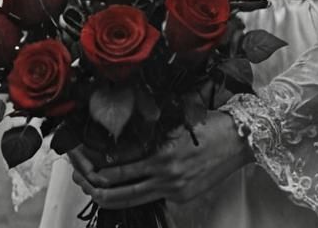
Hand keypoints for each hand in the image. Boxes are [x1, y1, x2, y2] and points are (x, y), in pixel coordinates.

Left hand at [69, 111, 251, 208]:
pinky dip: (131, 192)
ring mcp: (173, 189)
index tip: (81, 154)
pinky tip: (120, 186)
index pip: (119, 159)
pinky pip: (150, 196)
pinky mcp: (181, 197)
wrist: (241, 140)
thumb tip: (121, 139)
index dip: (96, 158)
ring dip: (106, 193)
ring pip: (129, 197)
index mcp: (162, 151)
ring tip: (90, 184)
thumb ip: (150, 132)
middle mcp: (165, 174)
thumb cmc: (210, 123)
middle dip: (93, 180)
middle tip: (76, 173)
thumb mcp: (176, 120)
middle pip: (117, 185)